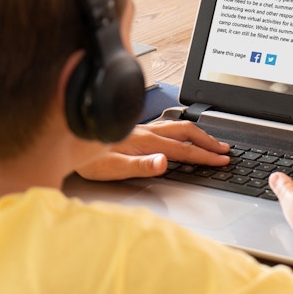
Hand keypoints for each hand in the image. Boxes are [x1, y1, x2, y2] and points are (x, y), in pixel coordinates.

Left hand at [76, 120, 230, 180]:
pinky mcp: (136, 128)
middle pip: (186, 132)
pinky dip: (182, 129)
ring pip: (178, 126)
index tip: (221, 160)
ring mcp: (141, 128)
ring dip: (198, 133)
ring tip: (211, 141)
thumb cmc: (86, 158)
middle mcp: (146, 132)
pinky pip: (167, 125)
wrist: (67, 141)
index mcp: (145, 142)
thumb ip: (140, 165)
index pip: (183, 150)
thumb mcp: (111, 168)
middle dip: (208, 141)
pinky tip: (181, 132)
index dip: (204, 156)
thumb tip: (164, 162)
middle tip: (225, 150)